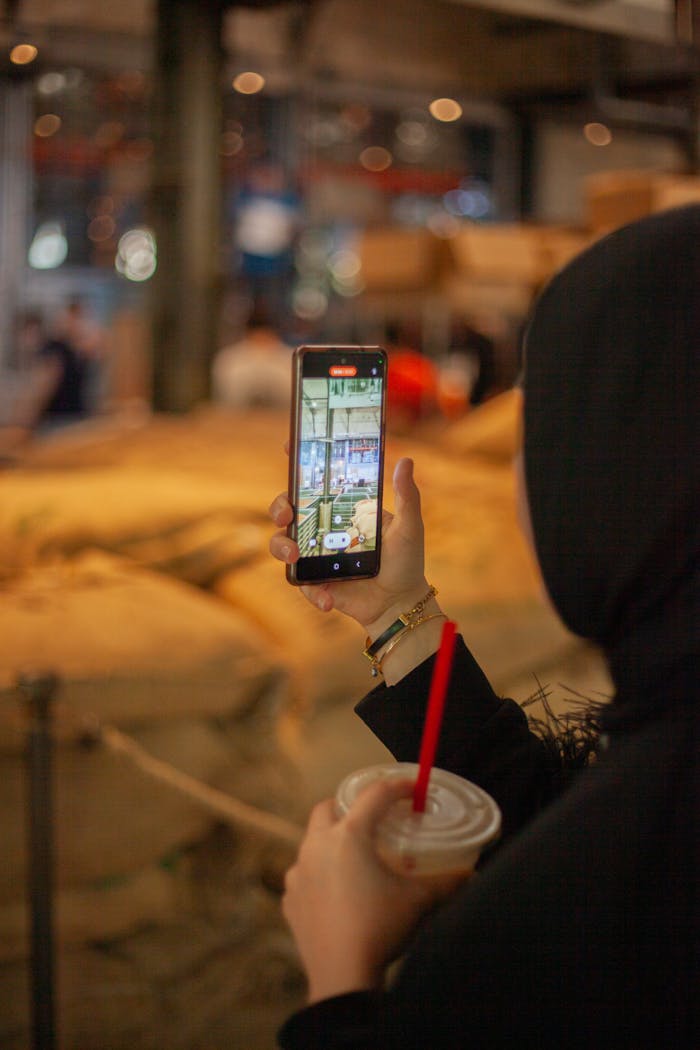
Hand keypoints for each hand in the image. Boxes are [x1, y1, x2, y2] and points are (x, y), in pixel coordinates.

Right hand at [269, 456, 428, 632]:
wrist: (400, 602)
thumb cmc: (405, 561)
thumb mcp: (409, 526)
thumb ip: (407, 496)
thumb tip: (406, 461)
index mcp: (342, 509)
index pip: (314, 482)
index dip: (298, 463)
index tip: (288, 446)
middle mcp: (323, 529)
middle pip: (288, 509)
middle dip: (279, 506)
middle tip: (287, 513)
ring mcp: (315, 556)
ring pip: (282, 543)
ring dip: (281, 546)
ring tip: (294, 556)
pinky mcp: (314, 582)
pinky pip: (300, 583)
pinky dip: (312, 592)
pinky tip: (328, 600)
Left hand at [283, 778, 444, 1002]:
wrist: (342, 976)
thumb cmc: (381, 927)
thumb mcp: (419, 900)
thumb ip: (447, 881)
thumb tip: (472, 873)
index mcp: (349, 835)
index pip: (375, 795)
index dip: (397, 787)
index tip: (414, 789)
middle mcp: (317, 845)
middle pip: (328, 808)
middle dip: (349, 806)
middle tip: (373, 819)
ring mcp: (298, 872)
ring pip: (312, 842)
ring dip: (331, 842)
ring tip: (356, 860)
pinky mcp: (290, 899)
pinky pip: (303, 875)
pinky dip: (319, 875)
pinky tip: (336, 893)